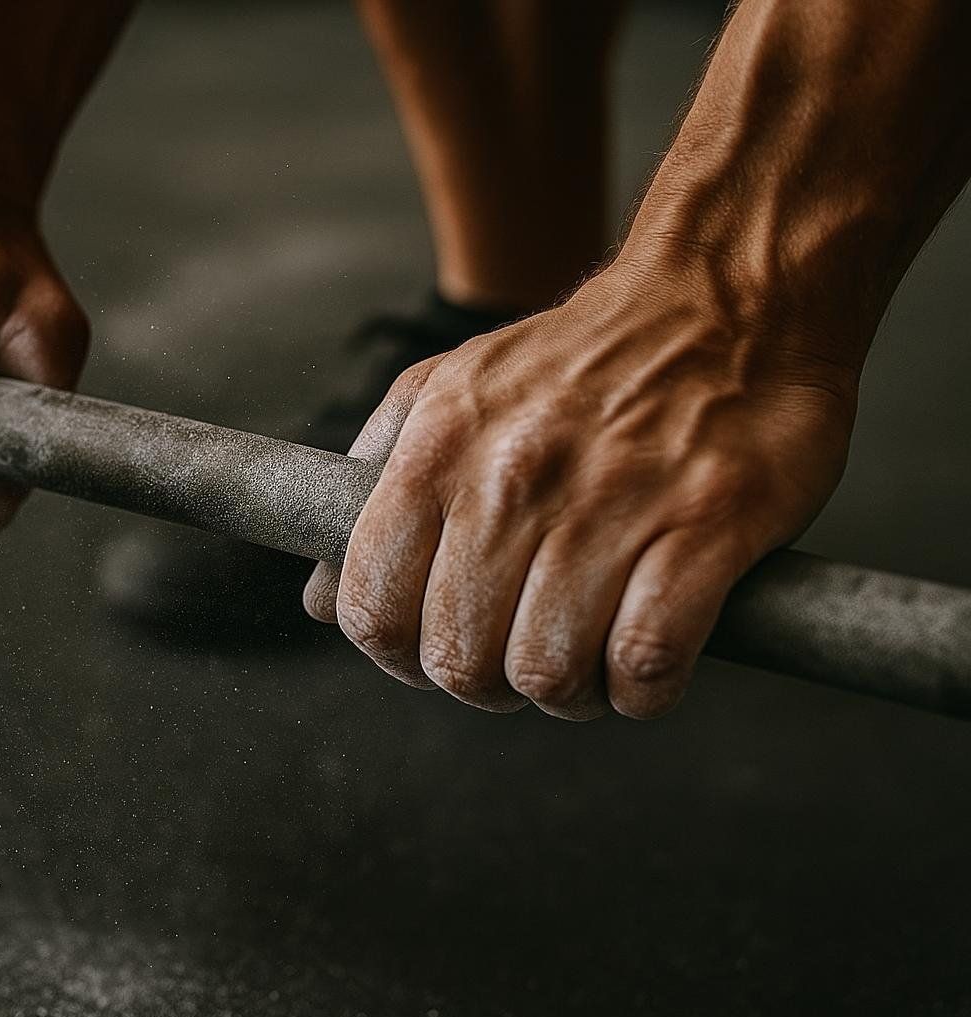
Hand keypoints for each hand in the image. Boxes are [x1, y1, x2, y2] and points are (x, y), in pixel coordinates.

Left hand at [303, 262, 862, 718]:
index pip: (373, 607)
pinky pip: (646, 663)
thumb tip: (320, 597)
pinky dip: (641, 692)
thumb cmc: (576, 362)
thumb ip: (373, 488)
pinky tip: (644, 666)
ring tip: (588, 660)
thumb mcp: (447, 391)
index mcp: (439, 449)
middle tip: (521, 658)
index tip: (433, 653)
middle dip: (487, 685)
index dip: (396, 657)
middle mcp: (513, 477)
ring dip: (568, 695)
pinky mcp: (705, 524)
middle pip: (459, 660)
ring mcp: (611, 502)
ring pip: (549, 673)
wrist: (723, 294)